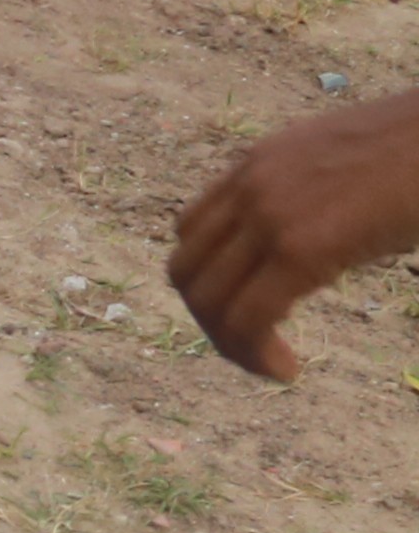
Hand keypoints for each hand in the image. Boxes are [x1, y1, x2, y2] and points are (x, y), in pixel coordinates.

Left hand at [169, 85, 418, 380]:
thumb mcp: (345, 166)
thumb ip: (308, 197)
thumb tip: (314, 248)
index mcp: (258, 162)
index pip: (192, 232)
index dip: (207, 279)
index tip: (244, 307)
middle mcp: (251, 184)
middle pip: (187, 271)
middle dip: (210, 318)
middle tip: (252, 344)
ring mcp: (270, 214)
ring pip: (208, 301)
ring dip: (230, 344)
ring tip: (270, 363)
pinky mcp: (300, 247)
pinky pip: (249, 318)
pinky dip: (255, 354)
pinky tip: (288, 370)